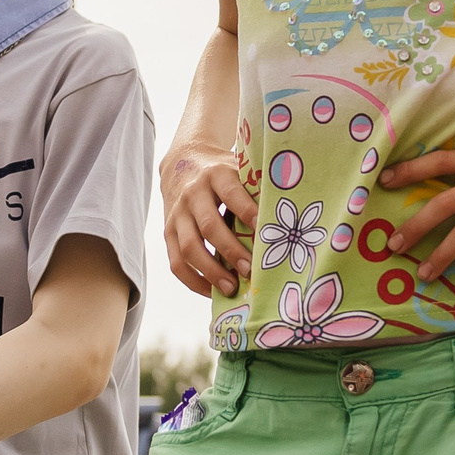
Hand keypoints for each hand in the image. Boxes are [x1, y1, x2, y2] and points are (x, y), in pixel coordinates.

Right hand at [161, 147, 257, 296]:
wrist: (183, 162)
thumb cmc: (222, 172)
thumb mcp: (238, 168)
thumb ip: (256, 187)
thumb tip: (287, 215)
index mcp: (216, 174)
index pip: (232, 194)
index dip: (248, 212)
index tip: (265, 233)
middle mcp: (193, 194)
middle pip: (209, 226)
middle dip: (230, 251)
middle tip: (250, 270)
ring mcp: (177, 214)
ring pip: (189, 247)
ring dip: (211, 271)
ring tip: (231, 287)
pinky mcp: (167, 231)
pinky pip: (176, 261)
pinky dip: (193, 280)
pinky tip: (211, 291)